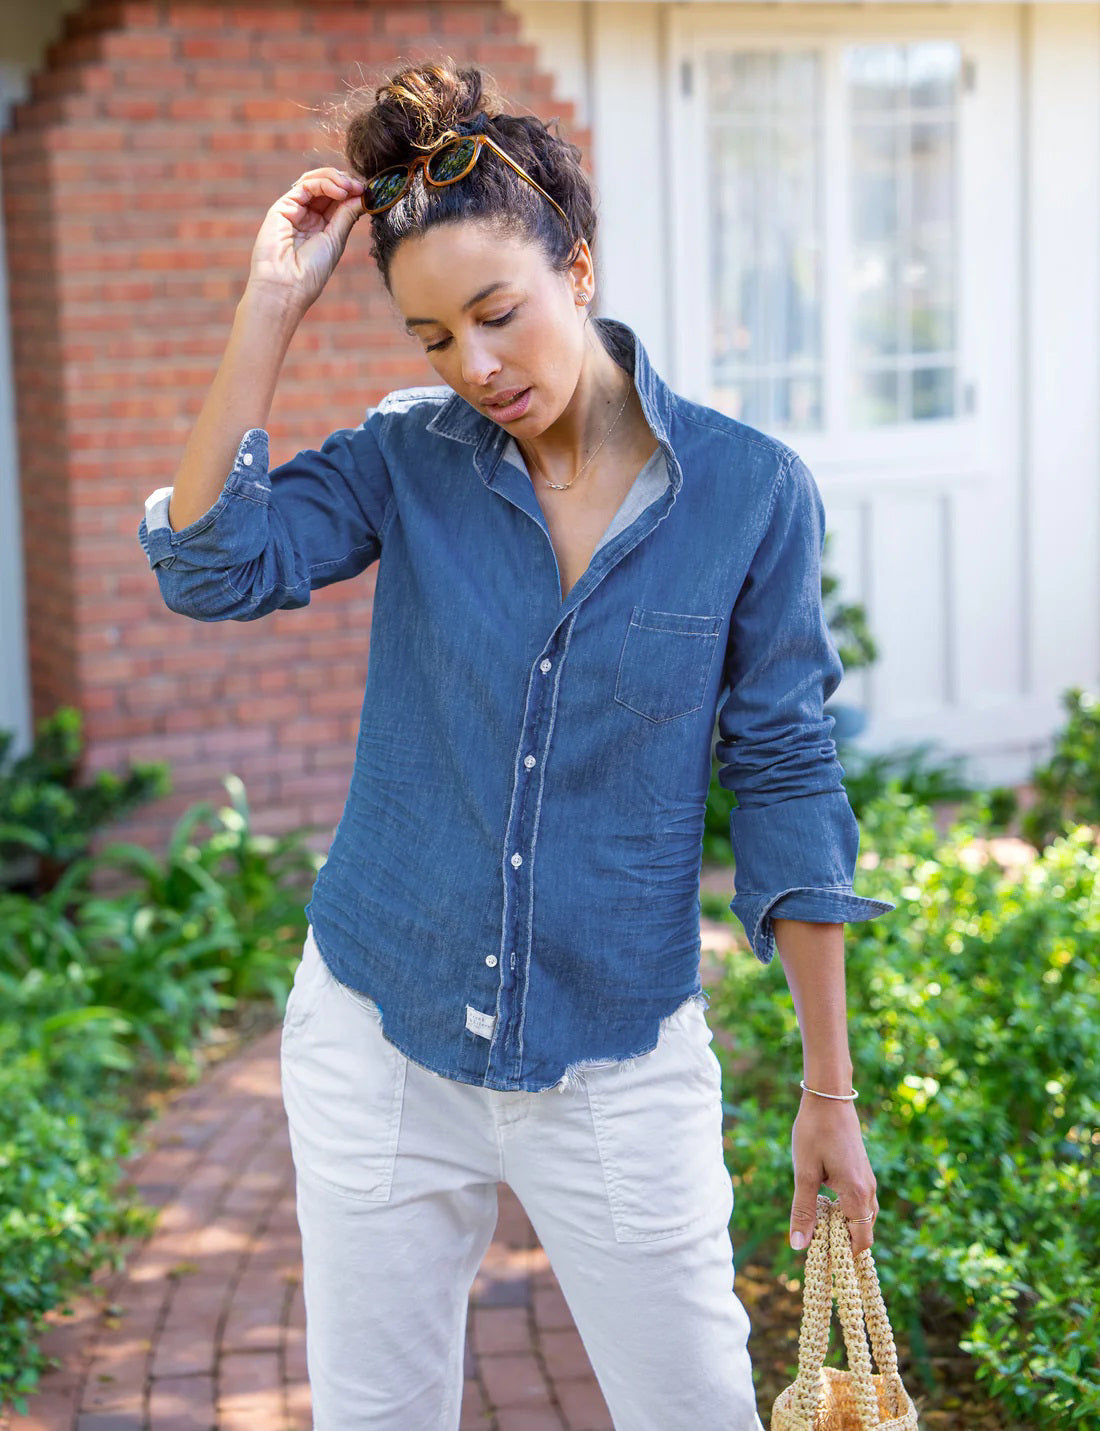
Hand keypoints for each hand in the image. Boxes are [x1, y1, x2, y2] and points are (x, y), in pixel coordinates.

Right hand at [246, 166, 366, 312]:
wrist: (287, 286)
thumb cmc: (311, 272)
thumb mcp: (335, 240)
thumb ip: (346, 215)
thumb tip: (362, 195)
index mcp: (321, 227)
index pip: (338, 201)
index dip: (353, 193)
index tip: (369, 193)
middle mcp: (307, 216)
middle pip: (327, 187)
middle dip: (346, 183)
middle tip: (361, 187)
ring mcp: (294, 210)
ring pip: (316, 181)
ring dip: (336, 179)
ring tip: (351, 187)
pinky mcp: (283, 206)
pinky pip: (305, 185)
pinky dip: (324, 183)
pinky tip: (340, 191)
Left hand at [789, 1095, 878, 1255]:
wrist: (829, 1097)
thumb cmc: (814, 1132)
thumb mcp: (804, 1172)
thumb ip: (804, 1210)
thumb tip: (799, 1246)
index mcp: (856, 1193)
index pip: (862, 1241)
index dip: (845, 1257)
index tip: (824, 1262)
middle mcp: (868, 1189)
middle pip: (864, 1232)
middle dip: (844, 1244)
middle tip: (817, 1247)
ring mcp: (867, 1180)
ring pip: (862, 1217)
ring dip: (844, 1227)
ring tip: (818, 1228)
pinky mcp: (861, 1171)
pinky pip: (859, 1202)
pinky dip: (845, 1212)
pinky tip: (824, 1205)